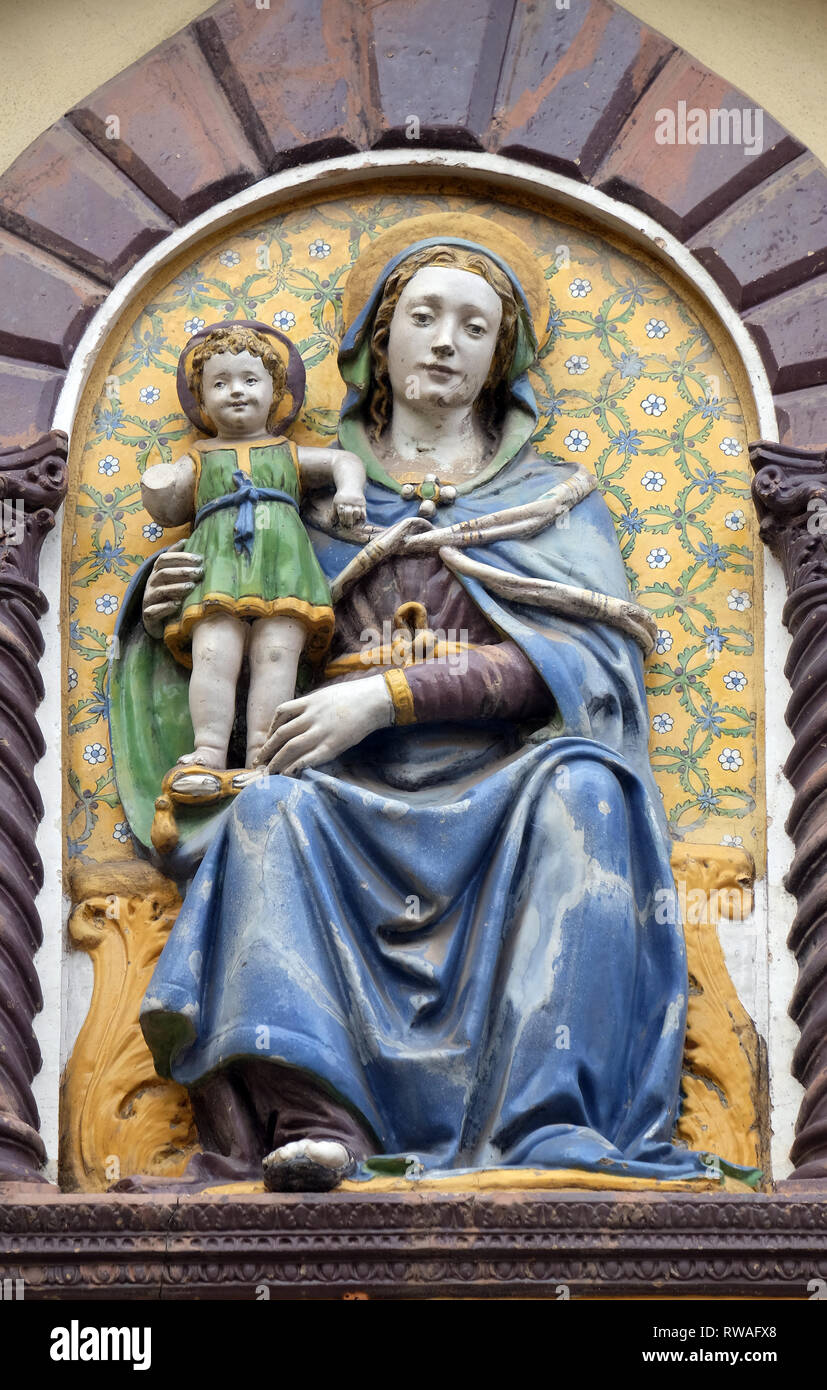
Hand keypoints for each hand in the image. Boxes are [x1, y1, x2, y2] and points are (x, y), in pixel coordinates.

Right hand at [142, 539, 203, 638]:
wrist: (159, 623)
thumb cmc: (169, 596)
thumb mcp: (173, 578)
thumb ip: (178, 561)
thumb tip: (185, 540)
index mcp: (157, 572)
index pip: (164, 558)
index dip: (180, 557)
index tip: (198, 559)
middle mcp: (151, 584)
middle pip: (163, 573)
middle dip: (182, 571)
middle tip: (199, 572)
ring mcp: (148, 599)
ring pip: (160, 591)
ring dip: (177, 588)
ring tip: (192, 586)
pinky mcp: (148, 615)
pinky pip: (154, 610)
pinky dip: (166, 607)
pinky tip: (178, 605)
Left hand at [253, 674, 392, 775]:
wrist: (375, 700)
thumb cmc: (355, 696)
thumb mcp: (328, 694)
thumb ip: (313, 705)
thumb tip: (302, 715)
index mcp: (309, 702)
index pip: (281, 713)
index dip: (270, 729)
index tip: (267, 741)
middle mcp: (310, 716)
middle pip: (281, 734)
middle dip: (267, 750)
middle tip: (258, 762)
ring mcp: (320, 731)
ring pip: (289, 747)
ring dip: (276, 761)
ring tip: (268, 773)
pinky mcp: (331, 745)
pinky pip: (307, 758)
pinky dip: (295, 766)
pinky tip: (288, 774)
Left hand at [334, 489, 366, 528]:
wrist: (351, 487)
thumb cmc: (342, 497)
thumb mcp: (336, 502)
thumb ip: (334, 512)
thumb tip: (332, 522)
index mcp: (340, 501)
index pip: (341, 512)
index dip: (342, 519)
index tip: (343, 523)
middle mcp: (348, 501)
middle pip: (348, 513)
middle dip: (348, 521)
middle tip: (348, 525)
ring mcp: (356, 502)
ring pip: (357, 512)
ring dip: (355, 519)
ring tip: (354, 522)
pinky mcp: (363, 503)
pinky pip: (363, 512)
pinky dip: (362, 517)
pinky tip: (360, 519)